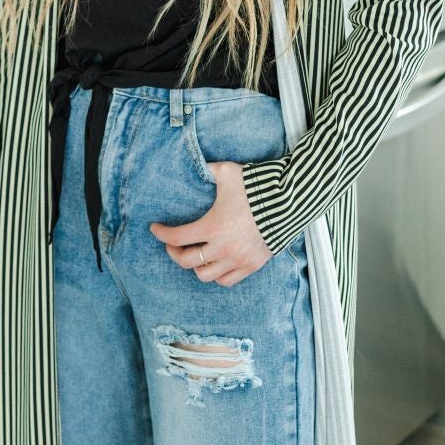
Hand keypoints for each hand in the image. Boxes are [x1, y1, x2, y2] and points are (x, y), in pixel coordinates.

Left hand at [149, 161, 273, 285]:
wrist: (288, 201)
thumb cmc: (256, 186)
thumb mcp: (227, 172)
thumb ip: (207, 169)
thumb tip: (194, 164)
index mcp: (212, 226)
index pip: (176, 238)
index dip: (161, 234)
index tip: (155, 228)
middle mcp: (223, 248)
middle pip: (186, 261)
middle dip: (174, 253)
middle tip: (173, 245)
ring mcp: (238, 259)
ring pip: (205, 275)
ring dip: (196, 266)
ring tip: (195, 255)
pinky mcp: (252, 265)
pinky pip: (227, 280)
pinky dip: (217, 274)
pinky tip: (214, 263)